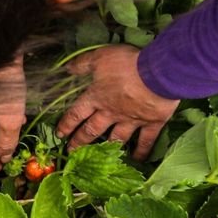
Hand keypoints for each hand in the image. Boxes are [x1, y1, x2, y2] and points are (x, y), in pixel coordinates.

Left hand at [56, 45, 178, 159]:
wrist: (157, 73)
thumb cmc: (127, 64)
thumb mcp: (100, 57)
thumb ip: (83, 63)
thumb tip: (66, 69)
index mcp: (97, 97)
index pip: (77, 114)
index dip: (67, 124)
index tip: (60, 134)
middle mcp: (111, 113)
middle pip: (92, 130)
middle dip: (80, 141)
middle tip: (72, 151)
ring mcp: (131, 120)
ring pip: (116, 138)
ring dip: (106, 148)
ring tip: (100, 158)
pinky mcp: (151, 123)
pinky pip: (145, 141)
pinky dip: (142, 151)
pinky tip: (138, 160)